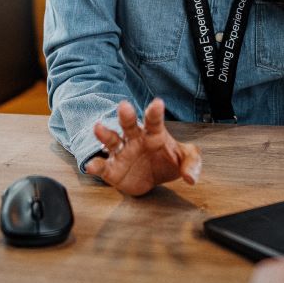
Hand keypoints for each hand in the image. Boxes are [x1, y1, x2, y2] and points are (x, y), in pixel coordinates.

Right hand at [86, 98, 201, 195]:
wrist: (152, 179)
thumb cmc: (167, 161)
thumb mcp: (185, 159)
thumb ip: (191, 164)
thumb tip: (190, 178)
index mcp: (154, 133)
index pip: (154, 120)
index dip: (155, 112)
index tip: (157, 103)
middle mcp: (135, 139)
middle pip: (129, 124)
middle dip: (126, 116)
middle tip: (125, 106)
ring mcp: (121, 152)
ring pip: (111, 141)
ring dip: (105, 134)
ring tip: (98, 128)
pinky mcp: (112, 169)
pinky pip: (103, 166)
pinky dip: (96, 165)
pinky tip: (91, 166)